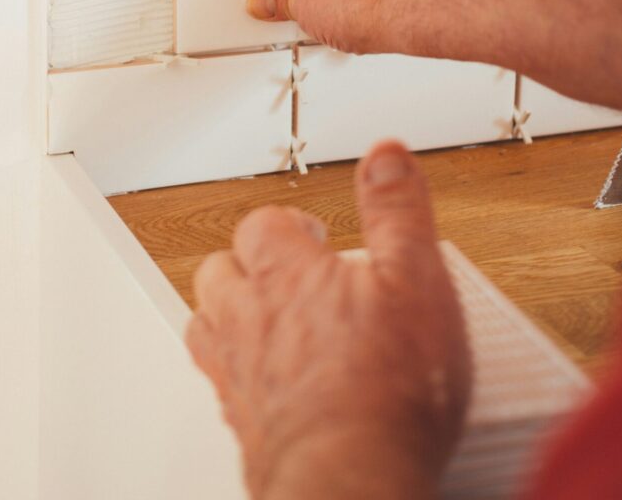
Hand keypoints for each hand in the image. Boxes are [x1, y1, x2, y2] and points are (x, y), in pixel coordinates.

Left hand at [186, 141, 470, 499]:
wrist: (353, 481)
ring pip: (206, 322)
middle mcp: (249, 317)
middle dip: (245, 262)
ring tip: (258, 314)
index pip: (261, 224)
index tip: (312, 232)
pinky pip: (219, 383)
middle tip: (280, 269)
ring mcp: (239, 371)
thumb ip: (398, 211)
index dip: (286, 222)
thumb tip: (385, 154)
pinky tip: (261, 381)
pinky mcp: (243, 423)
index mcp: (287, 273)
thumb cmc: (388, 387)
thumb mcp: (415, 278)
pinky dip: (232, 370)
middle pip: (219, 270)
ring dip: (226, 311)